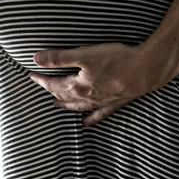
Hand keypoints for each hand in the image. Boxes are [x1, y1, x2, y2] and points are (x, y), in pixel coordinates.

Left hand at [28, 42, 172, 125]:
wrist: (147, 70)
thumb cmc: (116, 60)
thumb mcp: (83, 55)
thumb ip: (58, 58)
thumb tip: (35, 59)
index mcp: (76, 86)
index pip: (52, 84)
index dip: (41, 80)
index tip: (32, 75)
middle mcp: (86, 97)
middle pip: (63, 96)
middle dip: (51, 91)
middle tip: (42, 86)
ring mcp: (101, 102)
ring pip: (77, 106)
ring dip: (65, 105)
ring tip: (56, 105)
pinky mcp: (115, 103)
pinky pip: (98, 114)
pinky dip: (90, 119)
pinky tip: (85, 123)